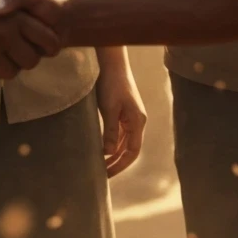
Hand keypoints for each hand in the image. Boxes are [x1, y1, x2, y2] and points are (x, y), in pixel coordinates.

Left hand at [95, 56, 145, 177]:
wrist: (112, 62)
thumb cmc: (111, 83)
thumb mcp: (109, 108)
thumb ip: (110, 131)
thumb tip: (108, 153)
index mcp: (137, 121)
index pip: (133, 151)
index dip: (121, 165)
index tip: (107, 174)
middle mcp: (136, 120)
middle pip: (129, 148)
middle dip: (117, 162)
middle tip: (102, 174)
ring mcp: (130, 116)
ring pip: (123, 141)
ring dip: (113, 153)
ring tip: (100, 165)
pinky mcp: (122, 111)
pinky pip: (119, 132)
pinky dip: (111, 142)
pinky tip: (101, 148)